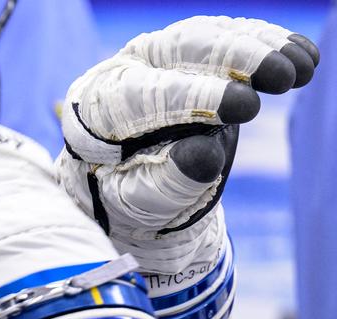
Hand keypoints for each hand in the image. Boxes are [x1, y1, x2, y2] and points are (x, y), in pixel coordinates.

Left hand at [57, 16, 318, 270]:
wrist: (131, 181)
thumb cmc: (131, 193)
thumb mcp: (144, 198)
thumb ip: (170, 179)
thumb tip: (205, 154)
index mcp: (101, 106)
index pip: (149, 94)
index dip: (199, 98)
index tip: (248, 109)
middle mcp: (127, 67)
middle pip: (183, 49)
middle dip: (237, 58)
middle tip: (283, 78)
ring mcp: (159, 53)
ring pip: (210, 35)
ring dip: (262, 47)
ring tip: (302, 70)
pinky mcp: (191, 50)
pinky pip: (230, 34)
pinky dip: (269, 41)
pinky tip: (303, 56)